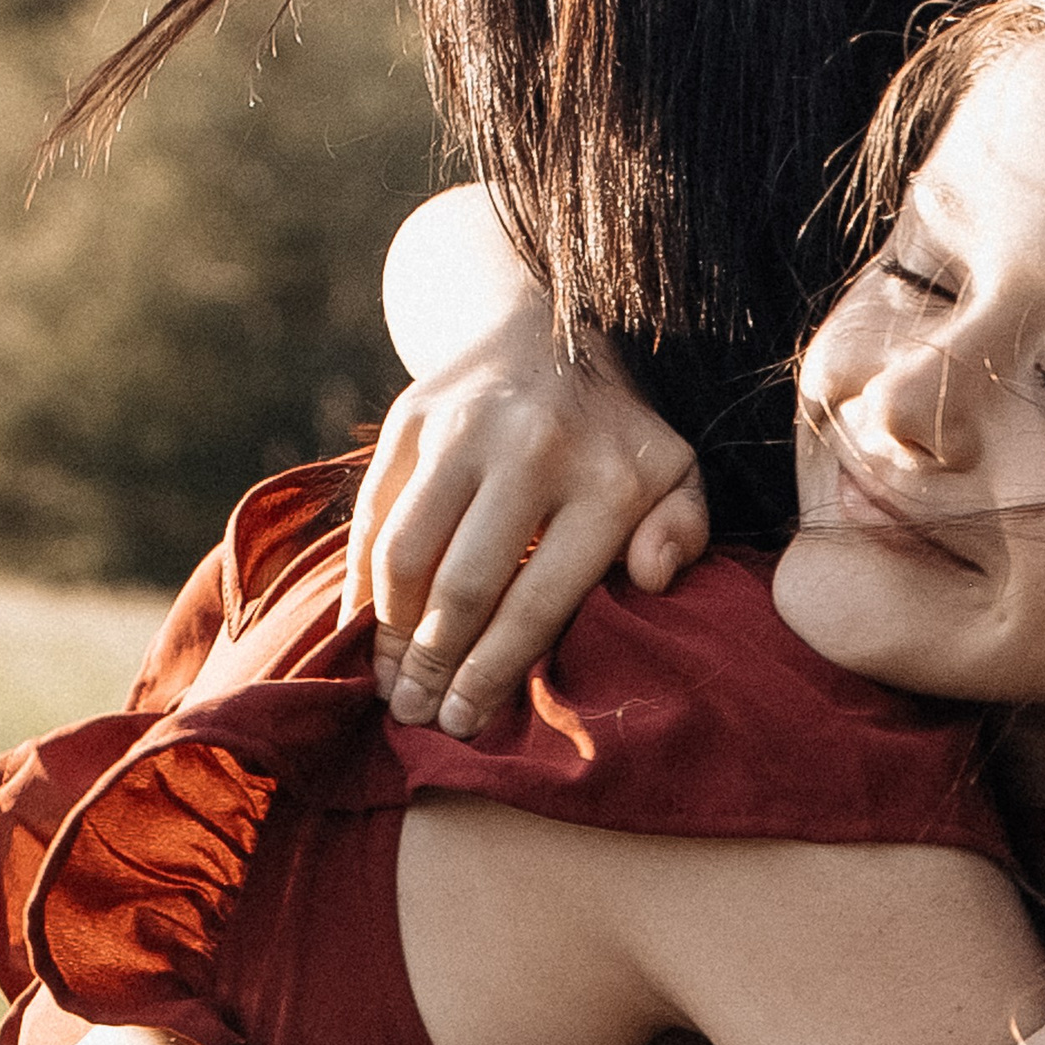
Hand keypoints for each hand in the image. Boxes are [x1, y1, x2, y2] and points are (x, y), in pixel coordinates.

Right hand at [342, 319, 708, 738]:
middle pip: (465, 587)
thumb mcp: (674, 473)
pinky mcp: (412, 418)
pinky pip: (373, 514)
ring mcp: (465, 428)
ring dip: (388, 631)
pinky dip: (362, 579)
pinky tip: (362, 625)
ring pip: (406, 554)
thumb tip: (652, 577)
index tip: (464, 720)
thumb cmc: (613, 435)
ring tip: (385, 679)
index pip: (538, 601)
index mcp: (607, 481)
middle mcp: (533, 450)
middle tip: (413, 714)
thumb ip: (681, 529)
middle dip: (433, 665)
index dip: (493, 672)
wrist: (546, 324)